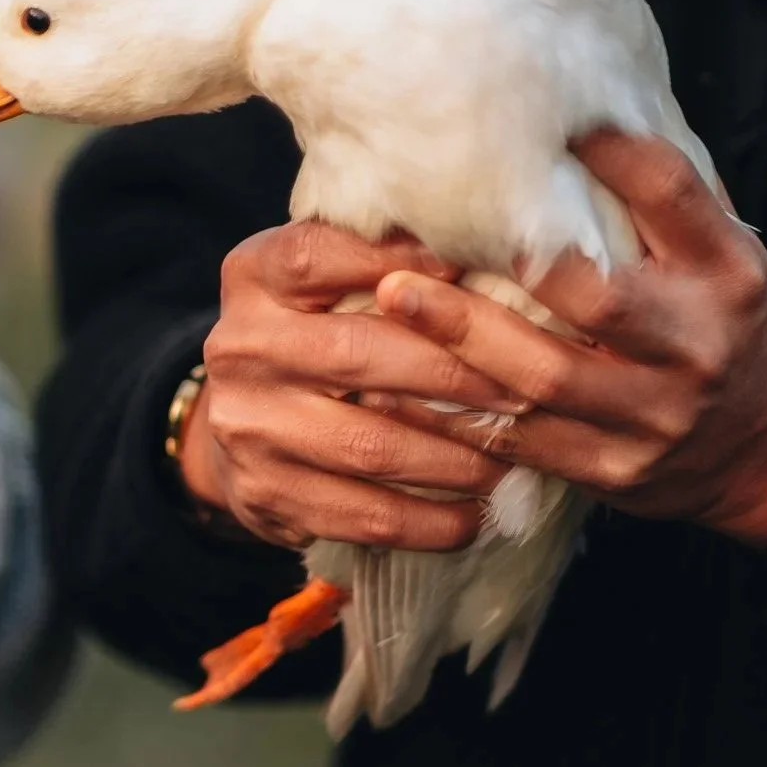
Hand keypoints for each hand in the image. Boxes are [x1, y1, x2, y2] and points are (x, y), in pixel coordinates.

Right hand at [183, 222, 521, 551]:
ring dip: (457, 458)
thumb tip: (491, 244)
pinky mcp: (264, 493)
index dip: (398, 263)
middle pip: (357, 353)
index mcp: (253, 276)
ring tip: (514, 456)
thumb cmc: (319, 333)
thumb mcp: (330, 278)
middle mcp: (238, 346)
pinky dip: (431, 522)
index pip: (318, 255)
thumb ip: (386, 260)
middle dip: (457, 374)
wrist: (246, 423)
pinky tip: (475, 516)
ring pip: (370, 445)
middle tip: (529, 392)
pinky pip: (364, 516)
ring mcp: (246, 425)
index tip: (475, 273)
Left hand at [374, 131, 766, 547]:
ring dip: (459, 338)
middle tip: (428, 235)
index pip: (670, 194)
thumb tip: (572, 114)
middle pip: (598, 296)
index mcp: (726, 273)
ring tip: (391, 300)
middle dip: (511, 259)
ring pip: (545, 377)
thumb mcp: (714, 256)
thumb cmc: (714, 325)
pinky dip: (452, 412)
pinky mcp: (612, 467)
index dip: (607, 151)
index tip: (538, 120)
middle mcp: (694, 343)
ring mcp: (654, 414)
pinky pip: (519, 440)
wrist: (761, 448)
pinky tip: (394, 383)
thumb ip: (656, 200)